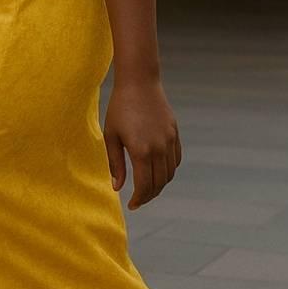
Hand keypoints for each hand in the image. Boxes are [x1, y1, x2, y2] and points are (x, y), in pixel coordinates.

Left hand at [103, 77, 181, 209]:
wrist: (139, 83)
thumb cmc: (119, 109)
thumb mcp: (111, 136)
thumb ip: (115, 164)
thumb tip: (117, 187)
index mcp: (141, 151)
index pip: (144, 185)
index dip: (138, 199)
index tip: (132, 205)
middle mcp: (159, 148)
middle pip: (158, 183)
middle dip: (148, 196)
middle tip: (138, 200)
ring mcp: (169, 141)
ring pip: (169, 174)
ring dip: (160, 185)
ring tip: (147, 188)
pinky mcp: (174, 134)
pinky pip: (176, 160)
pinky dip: (168, 171)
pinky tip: (158, 172)